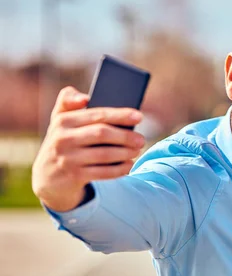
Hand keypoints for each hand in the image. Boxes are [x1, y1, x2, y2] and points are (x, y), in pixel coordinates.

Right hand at [32, 86, 145, 211]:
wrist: (47, 177)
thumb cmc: (63, 141)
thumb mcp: (60, 120)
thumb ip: (68, 101)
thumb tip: (84, 98)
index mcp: (63, 120)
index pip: (97, 114)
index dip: (120, 115)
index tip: (139, 116)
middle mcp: (62, 138)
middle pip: (102, 134)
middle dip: (125, 136)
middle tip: (141, 140)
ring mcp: (67, 158)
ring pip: (104, 154)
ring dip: (125, 153)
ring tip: (136, 151)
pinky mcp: (73, 176)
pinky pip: (102, 172)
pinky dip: (119, 169)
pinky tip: (129, 165)